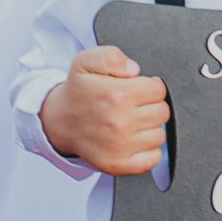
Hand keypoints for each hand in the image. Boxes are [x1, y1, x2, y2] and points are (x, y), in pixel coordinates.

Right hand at [38, 45, 169, 175]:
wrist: (58, 121)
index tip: (138, 89)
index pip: (158, 89)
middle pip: (162, 112)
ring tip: (132, 122)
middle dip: (151, 106)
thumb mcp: (86, 61)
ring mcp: (119, 145)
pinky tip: (135, 141)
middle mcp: (120, 121)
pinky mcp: (117, 164)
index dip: (150, 86)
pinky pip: (152, 159)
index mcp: (117, 95)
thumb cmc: (77, 92)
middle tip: (133, 105)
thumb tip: (134, 69)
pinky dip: (148, 151)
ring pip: (159, 135)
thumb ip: (111, 56)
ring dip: (150, 128)